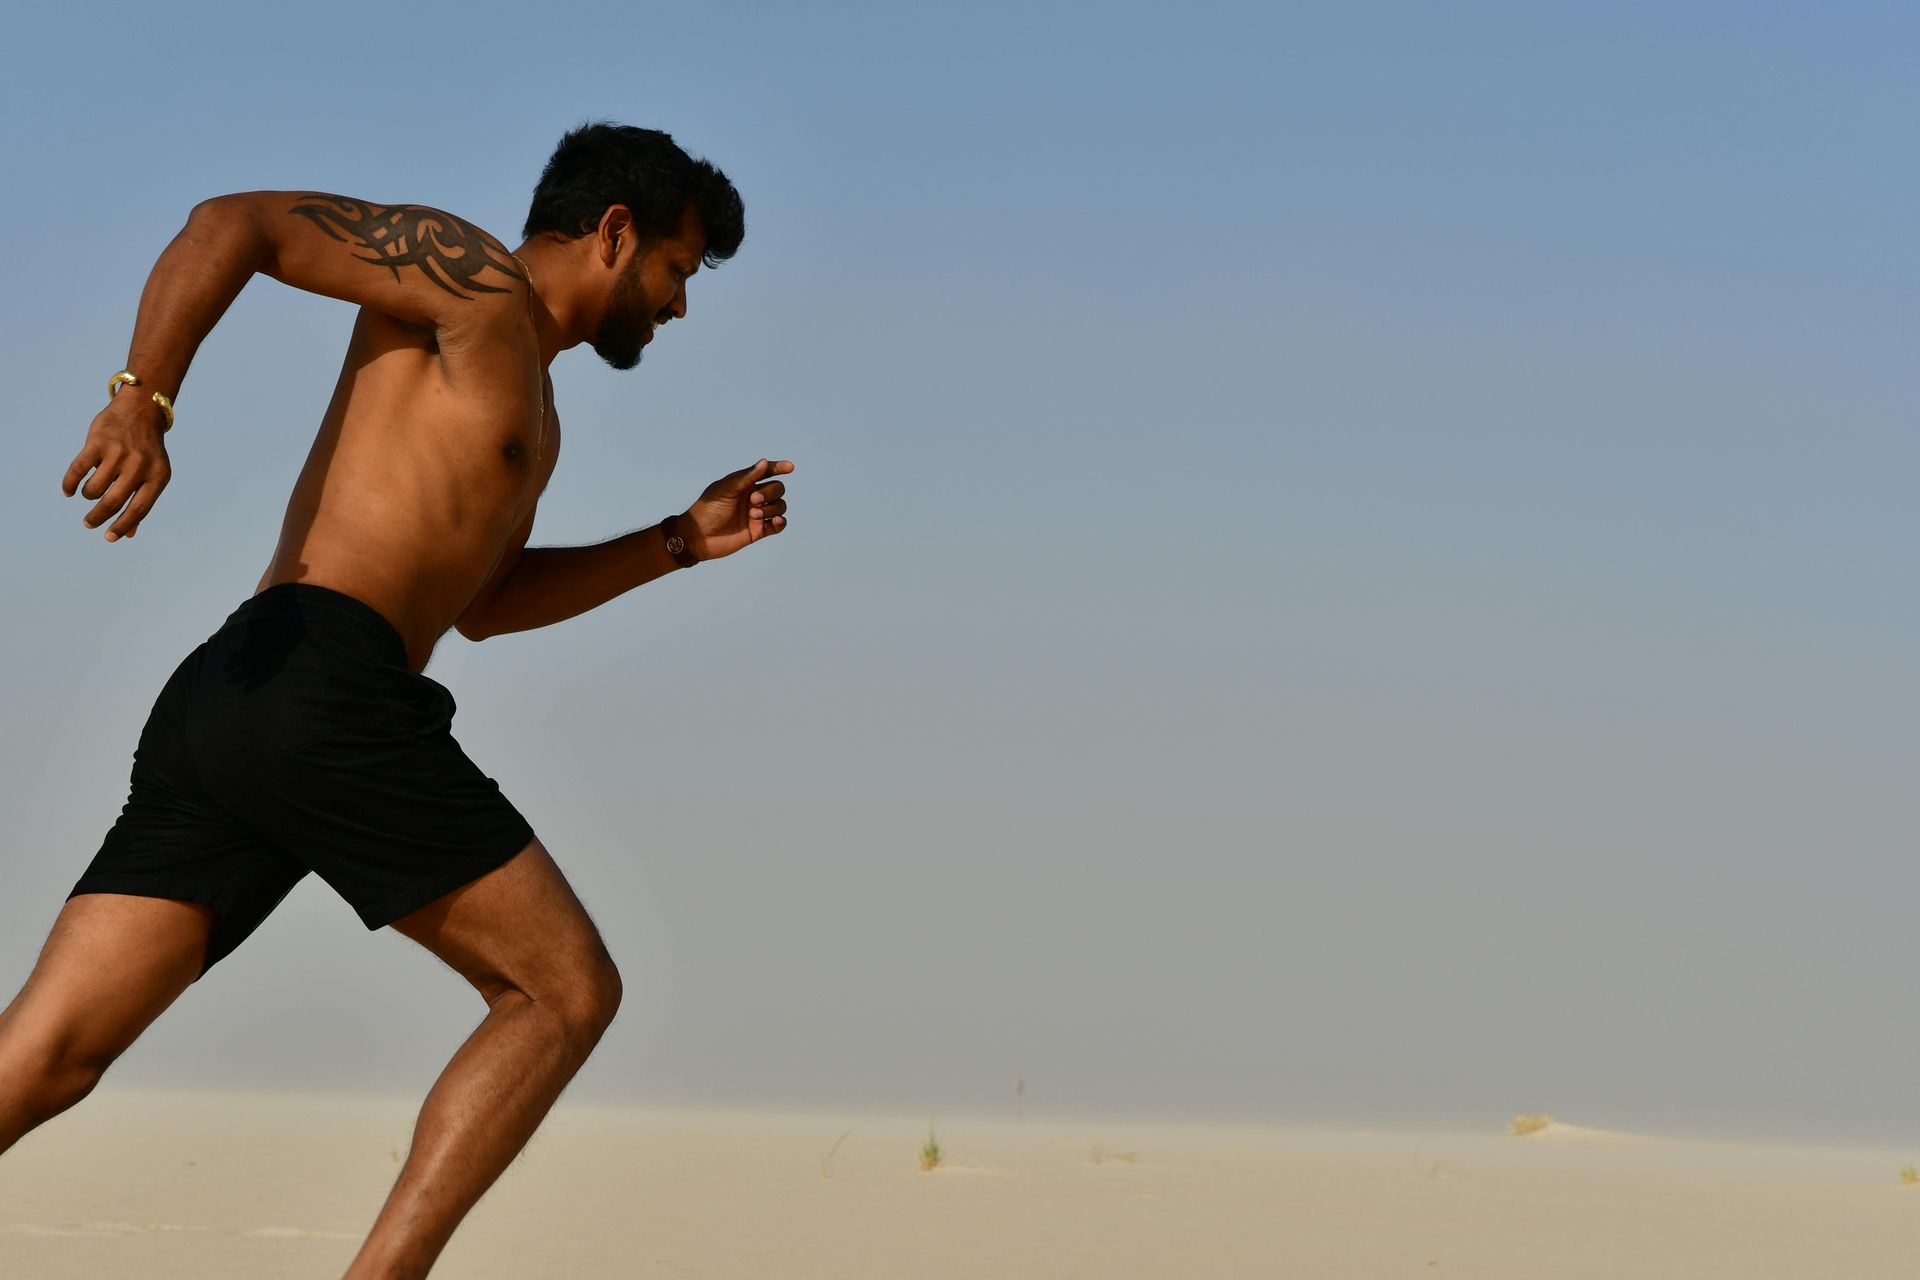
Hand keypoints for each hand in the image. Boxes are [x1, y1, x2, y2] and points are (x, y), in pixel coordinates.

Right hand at [63, 393, 172, 541]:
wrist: (141, 411)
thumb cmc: (147, 451)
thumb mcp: (153, 473)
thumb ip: (141, 501)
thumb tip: (128, 534)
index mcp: (158, 476)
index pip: (139, 509)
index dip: (123, 526)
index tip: (108, 538)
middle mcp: (139, 465)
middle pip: (113, 501)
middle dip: (98, 517)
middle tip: (88, 523)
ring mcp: (118, 453)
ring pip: (94, 489)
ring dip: (88, 496)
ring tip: (89, 494)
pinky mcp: (97, 442)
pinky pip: (77, 470)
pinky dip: (70, 483)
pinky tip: (69, 491)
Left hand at [682, 458, 793, 560]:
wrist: (698, 536)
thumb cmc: (708, 508)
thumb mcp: (725, 489)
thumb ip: (746, 477)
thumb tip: (765, 462)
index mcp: (745, 484)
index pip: (767, 472)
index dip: (779, 468)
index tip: (789, 468)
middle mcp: (754, 497)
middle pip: (777, 489)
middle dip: (770, 493)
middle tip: (754, 500)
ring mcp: (757, 514)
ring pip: (780, 506)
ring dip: (772, 509)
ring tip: (754, 515)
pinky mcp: (759, 531)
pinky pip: (778, 525)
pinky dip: (781, 522)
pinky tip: (776, 521)